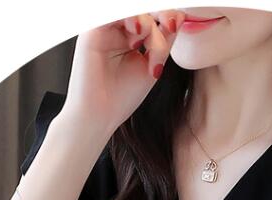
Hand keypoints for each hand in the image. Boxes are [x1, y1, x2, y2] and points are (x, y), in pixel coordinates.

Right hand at [62, 9, 185, 133]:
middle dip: (162, 13)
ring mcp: (105, 28)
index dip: (167, 15)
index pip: (152, 15)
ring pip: (134, 11)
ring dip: (148, 26)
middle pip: (144, 9)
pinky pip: (113, 12)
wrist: (99, 117)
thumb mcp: (152, 65)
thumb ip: (163, 41)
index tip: (175, 29)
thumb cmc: (121, 98)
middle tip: (171, 28)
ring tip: (149, 52)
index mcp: (130, 36)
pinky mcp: (92, 30)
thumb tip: (178, 16)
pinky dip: (130, 17)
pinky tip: (136, 33)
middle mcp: (116, 28)